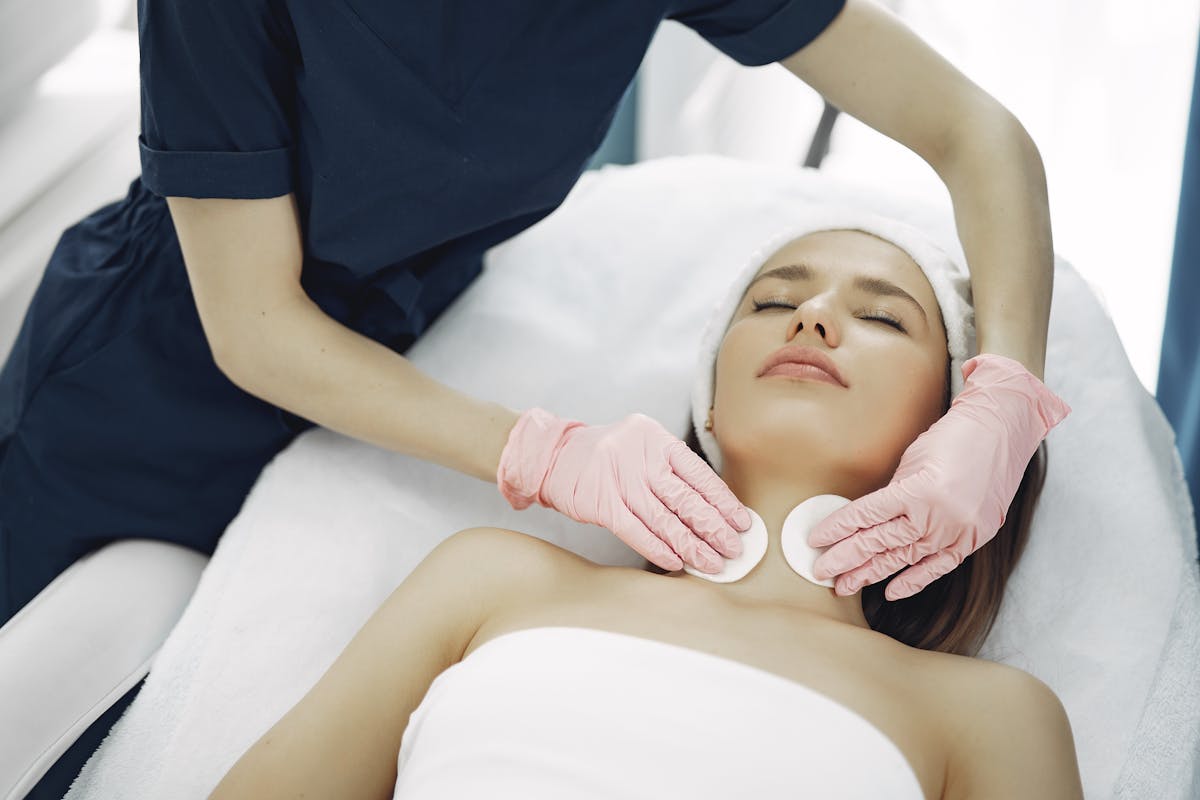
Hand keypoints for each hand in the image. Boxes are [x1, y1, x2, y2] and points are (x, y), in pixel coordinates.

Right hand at [496, 407, 751, 571]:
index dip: (723, 501)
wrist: (553, 455)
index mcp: (656, 439)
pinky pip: (636, 531)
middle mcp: (640, 458)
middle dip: (714, 528)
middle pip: (685, 498)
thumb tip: (710, 508)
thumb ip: (670, 470)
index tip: (741, 522)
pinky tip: (676, 561)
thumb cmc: (604, 455)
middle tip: (734, 548)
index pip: (699, 473)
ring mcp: (619, 480)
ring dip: (691, 545)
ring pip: (664, 519)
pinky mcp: (601, 504)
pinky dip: (658, 548)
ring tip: (711, 563)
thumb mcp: (641, 446)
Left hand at [808, 353, 1071, 599]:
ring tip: (845, 586)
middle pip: (880, 543)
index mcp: (916, 491)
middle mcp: (936, 516)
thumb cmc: (953, 438)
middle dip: (847, 559)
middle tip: (821, 571)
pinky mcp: (972, 539)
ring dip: (871, 574)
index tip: (817, 539)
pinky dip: (914, 581)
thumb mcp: (912, 461)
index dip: (838, 529)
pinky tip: (890, 592)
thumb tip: (866, 522)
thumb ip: (892, 495)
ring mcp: (956, 531)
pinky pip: (938, 567)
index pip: (865, 516)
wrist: (1001, 431)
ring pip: (904, 559)